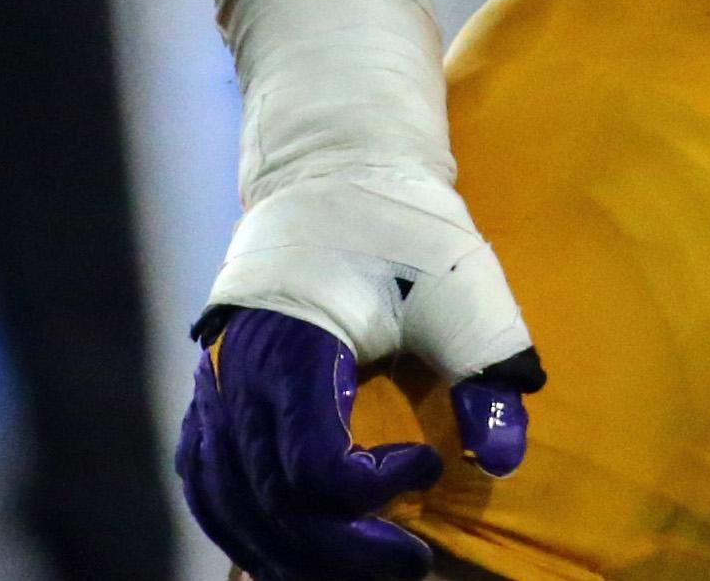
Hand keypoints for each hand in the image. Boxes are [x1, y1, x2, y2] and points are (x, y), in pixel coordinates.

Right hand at [178, 0, 545, 580]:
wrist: (339, 168)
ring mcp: (216, 384)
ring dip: (284, 553)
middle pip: (264, 501)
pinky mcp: (213, 392)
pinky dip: (241, 526)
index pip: (308, 463)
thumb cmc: (406, 227)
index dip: (368, 491)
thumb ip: (486, 371)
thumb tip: (502, 457)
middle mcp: (237, 371)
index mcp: (293, 343)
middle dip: (335, 551)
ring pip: (225, 502)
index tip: (430, 463)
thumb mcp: (465, 287)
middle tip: (406, 562)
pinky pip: (207, 480)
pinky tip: (292, 549)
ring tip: (355, 568)